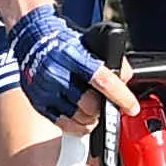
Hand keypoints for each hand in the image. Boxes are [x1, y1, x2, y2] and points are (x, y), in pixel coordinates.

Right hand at [7, 8, 136, 127]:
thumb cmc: (64, 42)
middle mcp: (57, 73)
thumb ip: (111, 61)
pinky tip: (82, 118)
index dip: (120, 97)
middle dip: (102, 107)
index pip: (102, 80)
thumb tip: (125, 82)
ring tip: (92, 109)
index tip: (132, 108)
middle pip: (90, 105)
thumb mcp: (91, 42)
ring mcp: (46, 90)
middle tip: (105, 103)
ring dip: (91, 118)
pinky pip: (63, 124)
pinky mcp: (38, 102)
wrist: (32, 39)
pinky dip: (78, 126)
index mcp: (73, 55)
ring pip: (79, 118)